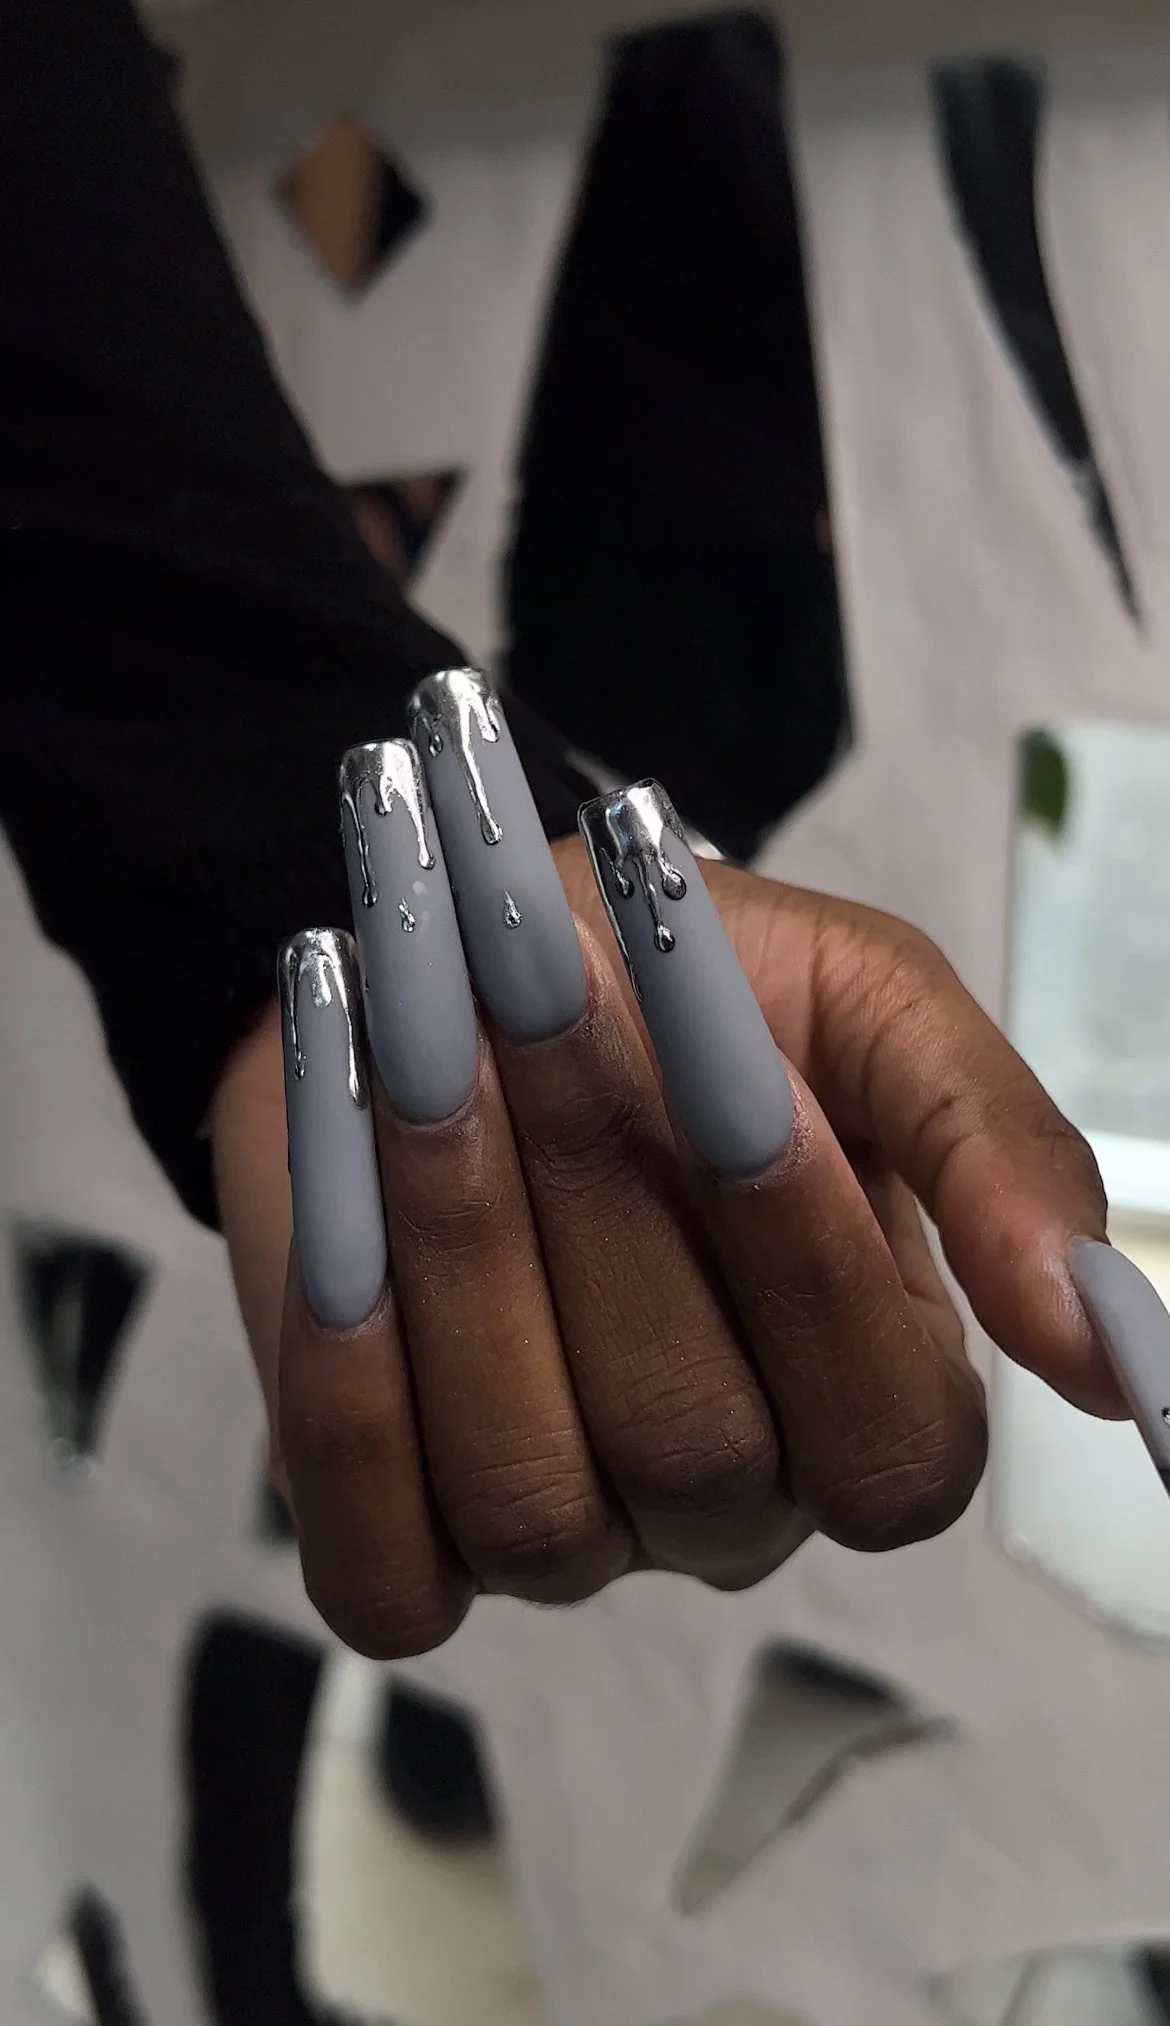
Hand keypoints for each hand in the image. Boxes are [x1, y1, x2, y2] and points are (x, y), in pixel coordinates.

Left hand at [212, 675, 1113, 1658]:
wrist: (455, 962)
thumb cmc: (684, 983)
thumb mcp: (869, 1011)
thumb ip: (994, 1150)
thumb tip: (1103, 1344)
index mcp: (861, 1394)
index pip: (890, 1447)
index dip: (815, 1270)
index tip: (742, 1075)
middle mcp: (725, 1501)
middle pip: (695, 1450)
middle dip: (608, 1199)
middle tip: (537, 982)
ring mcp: (562, 1543)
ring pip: (534, 1499)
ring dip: (467, 1257)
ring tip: (421, 1053)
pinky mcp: (395, 1547)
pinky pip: (381, 1571)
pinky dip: (352, 1410)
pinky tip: (345, 1247)